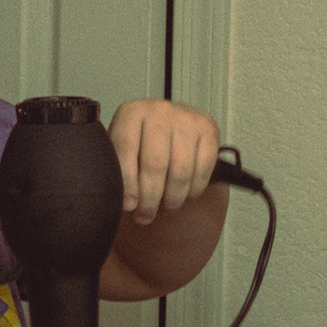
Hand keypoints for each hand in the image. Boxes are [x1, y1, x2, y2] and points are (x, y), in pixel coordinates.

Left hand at [107, 98, 220, 224]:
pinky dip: (193, 190)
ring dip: (172, 199)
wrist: (167, 124)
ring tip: (164, 208)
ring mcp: (187, 118)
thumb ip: (117, 170)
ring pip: (181, 172)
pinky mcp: (209, 129)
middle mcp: (159, 111)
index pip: (127, 150)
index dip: (127, 183)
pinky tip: (183, 193)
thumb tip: (125, 203)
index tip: (129, 206)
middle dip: (150, 199)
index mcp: (132, 113)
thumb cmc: (141, 142)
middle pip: (155, 165)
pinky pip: (203, 171)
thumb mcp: (120, 150)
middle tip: (145, 216)